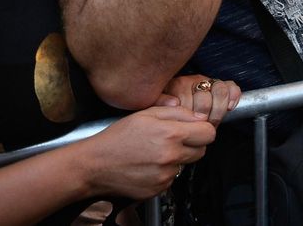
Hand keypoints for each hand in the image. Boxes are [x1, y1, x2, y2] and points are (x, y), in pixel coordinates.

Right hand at [81, 106, 215, 198]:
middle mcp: (171, 156)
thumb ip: (177, 113)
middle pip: (201, 151)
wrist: (94, 165)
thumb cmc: (118, 137)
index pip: (209, 134)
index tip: (194, 129)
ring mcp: (165, 175)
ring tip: (155, 152)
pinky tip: (148, 165)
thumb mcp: (146, 114)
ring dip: (177, 159)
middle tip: (172, 140)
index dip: (203, 130)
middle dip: (192, 144)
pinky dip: (165, 172)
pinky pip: (172, 178)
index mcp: (171, 134)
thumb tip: (199, 117)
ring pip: (186, 165)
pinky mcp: (159, 189)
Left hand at [157, 75, 241, 125]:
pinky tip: (229, 108)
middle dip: (204, 118)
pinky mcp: (222, 84)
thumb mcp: (157, 105)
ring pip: (220, 91)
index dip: (188, 118)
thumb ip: (160, 102)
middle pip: (204, 98)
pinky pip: (232, 87)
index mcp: (178, 84)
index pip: (187, 100)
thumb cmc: (167, 107)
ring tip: (213, 122)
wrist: (176, 100)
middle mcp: (195, 80)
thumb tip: (174, 103)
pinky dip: (233, 97)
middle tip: (201, 128)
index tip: (187, 128)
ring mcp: (209, 82)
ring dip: (218, 111)